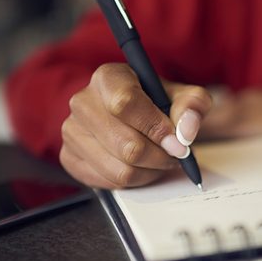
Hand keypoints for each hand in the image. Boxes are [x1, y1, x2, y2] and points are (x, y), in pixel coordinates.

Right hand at [59, 63, 211, 188]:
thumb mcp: (182, 97)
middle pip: (127, 145)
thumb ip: (192, 106)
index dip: (155, 128)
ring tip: (159, 160)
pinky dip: (133, 181)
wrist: (133, 116)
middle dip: (159, 156)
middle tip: (174, 154)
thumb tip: (185, 131)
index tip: (176, 141)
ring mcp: (71, 131)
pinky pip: (108, 182)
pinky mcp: (69, 157)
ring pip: (120, 170)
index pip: (125, 104)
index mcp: (108, 78)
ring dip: (150, 172)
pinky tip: (140, 167)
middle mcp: (83, 102)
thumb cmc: (156, 103)